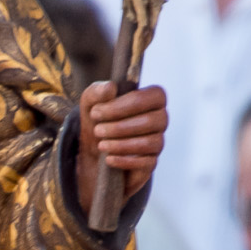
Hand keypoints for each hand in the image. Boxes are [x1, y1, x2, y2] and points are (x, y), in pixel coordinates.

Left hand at [77, 81, 167, 213]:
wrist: (93, 150)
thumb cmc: (98, 119)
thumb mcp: (91, 103)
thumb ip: (98, 92)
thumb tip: (110, 87)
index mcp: (151, 99)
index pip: (155, 96)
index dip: (126, 104)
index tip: (97, 112)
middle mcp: (160, 119)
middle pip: (152, 121)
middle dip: (120, 126)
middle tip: (97, 130)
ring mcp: (158, 141)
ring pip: (150, 142)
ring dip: (121, 144)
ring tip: (101, 145)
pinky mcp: (151, 162)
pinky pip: (147, 162)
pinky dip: (125, 160)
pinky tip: (108, 159)